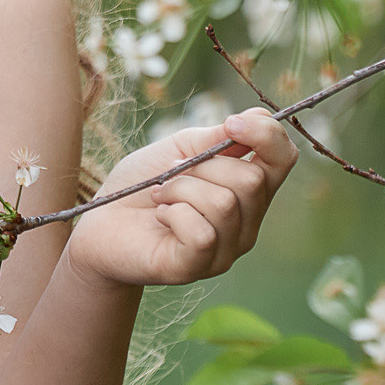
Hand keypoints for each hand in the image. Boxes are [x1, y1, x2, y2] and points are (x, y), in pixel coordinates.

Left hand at [61, 109, 296, 291]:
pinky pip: (202, 232)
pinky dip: (172, 213)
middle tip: (172, 175)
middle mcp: (247, 223)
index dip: (266, 135)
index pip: (284, 159)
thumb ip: (217, 138)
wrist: (100, 222)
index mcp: (249, 191)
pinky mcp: (198, 267)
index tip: (230, 123)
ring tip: (161, 196)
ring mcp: (226, 250)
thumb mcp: (179, 149)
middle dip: (204, 166)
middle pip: (252, 180)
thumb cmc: (141, 185)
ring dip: (180, 188)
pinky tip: (160, 217)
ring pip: (224, 203)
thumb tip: (257, 117)